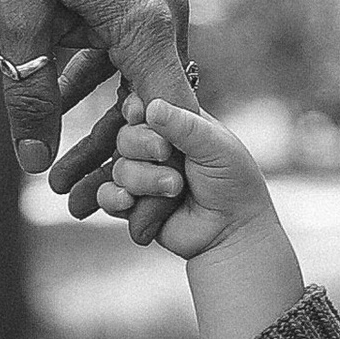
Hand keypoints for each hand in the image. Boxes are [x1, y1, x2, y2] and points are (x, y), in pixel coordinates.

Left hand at [0, 0, 193, 206]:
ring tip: (71, 177)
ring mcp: (156, 2)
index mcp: (144, 22)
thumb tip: (33, 163)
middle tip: (102, 214)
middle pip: (158, 108)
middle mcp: (165, 14)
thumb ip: (29, 93)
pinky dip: (101, 83)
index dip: (153, 173)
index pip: (165, 117)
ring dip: (108, 127)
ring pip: (140, 84)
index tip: (137, 222)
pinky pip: (128, 54)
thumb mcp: (17, 20)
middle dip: (129, 163)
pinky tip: (66, 103)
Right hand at [97, 96, 269, 262]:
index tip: (138, 114)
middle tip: (166, 156)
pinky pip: (107, 196)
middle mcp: (155, 148)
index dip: (135, 110)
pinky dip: (114, 197)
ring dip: (143, 179)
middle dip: (142, 146)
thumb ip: (185, 126)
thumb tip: (151, 107)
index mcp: (175, 126)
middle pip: (124, 137)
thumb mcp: (216, 148)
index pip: (142, 108)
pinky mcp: (133, 205)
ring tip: (174, 189)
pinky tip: (128, 201)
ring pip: (119, 168)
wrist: (232, 232)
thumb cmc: (232, 184)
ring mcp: (143, 176)